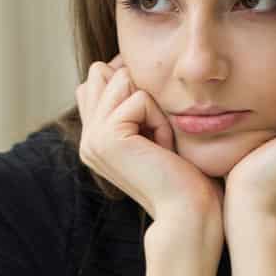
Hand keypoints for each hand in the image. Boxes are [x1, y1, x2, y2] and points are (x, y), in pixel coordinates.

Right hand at [75, 57, 220, 240]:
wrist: (188, 211)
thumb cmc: (184, 174)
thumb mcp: (153, 129)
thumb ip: (130, 102)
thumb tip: (112, 63)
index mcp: (93, 138)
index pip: (98, 81)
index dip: (131, 86)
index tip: (155, 124)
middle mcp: (87, 139)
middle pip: (104, 74)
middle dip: (141, 93)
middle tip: (158, 136)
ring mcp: (93, 139)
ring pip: (123, 82)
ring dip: (154, 107)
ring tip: (161, 143)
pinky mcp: (107, 138)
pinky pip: (139, 99)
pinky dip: (160, 120)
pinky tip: (164, 150)